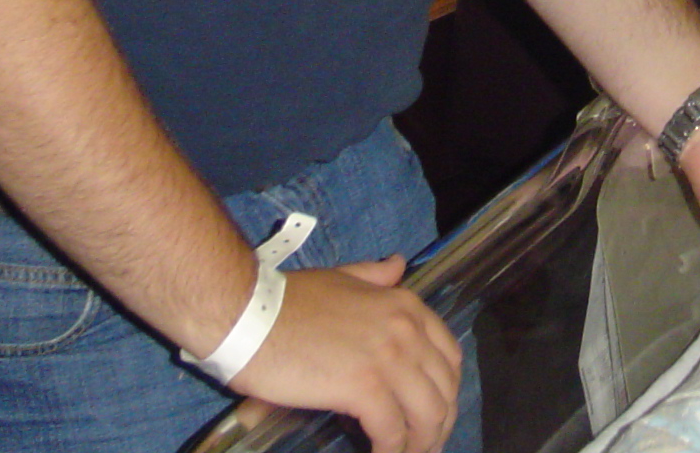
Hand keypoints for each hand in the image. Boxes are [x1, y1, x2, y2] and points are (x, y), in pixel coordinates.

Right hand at [233, 258, 462, 452]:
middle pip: (444, 388)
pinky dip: (392, 450)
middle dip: (440, 423)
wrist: (250, 315)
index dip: (446, 390)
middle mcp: (406, 329)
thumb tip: (397, 265)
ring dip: (422, 442)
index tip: (435, 412)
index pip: (449, 355)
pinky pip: (392, 430)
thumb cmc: (287, 301)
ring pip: (427, 413)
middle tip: (425, 445)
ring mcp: (388, 358)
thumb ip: (374, 276)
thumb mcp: (341, 278)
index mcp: (404, 304)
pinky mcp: (364, 387)